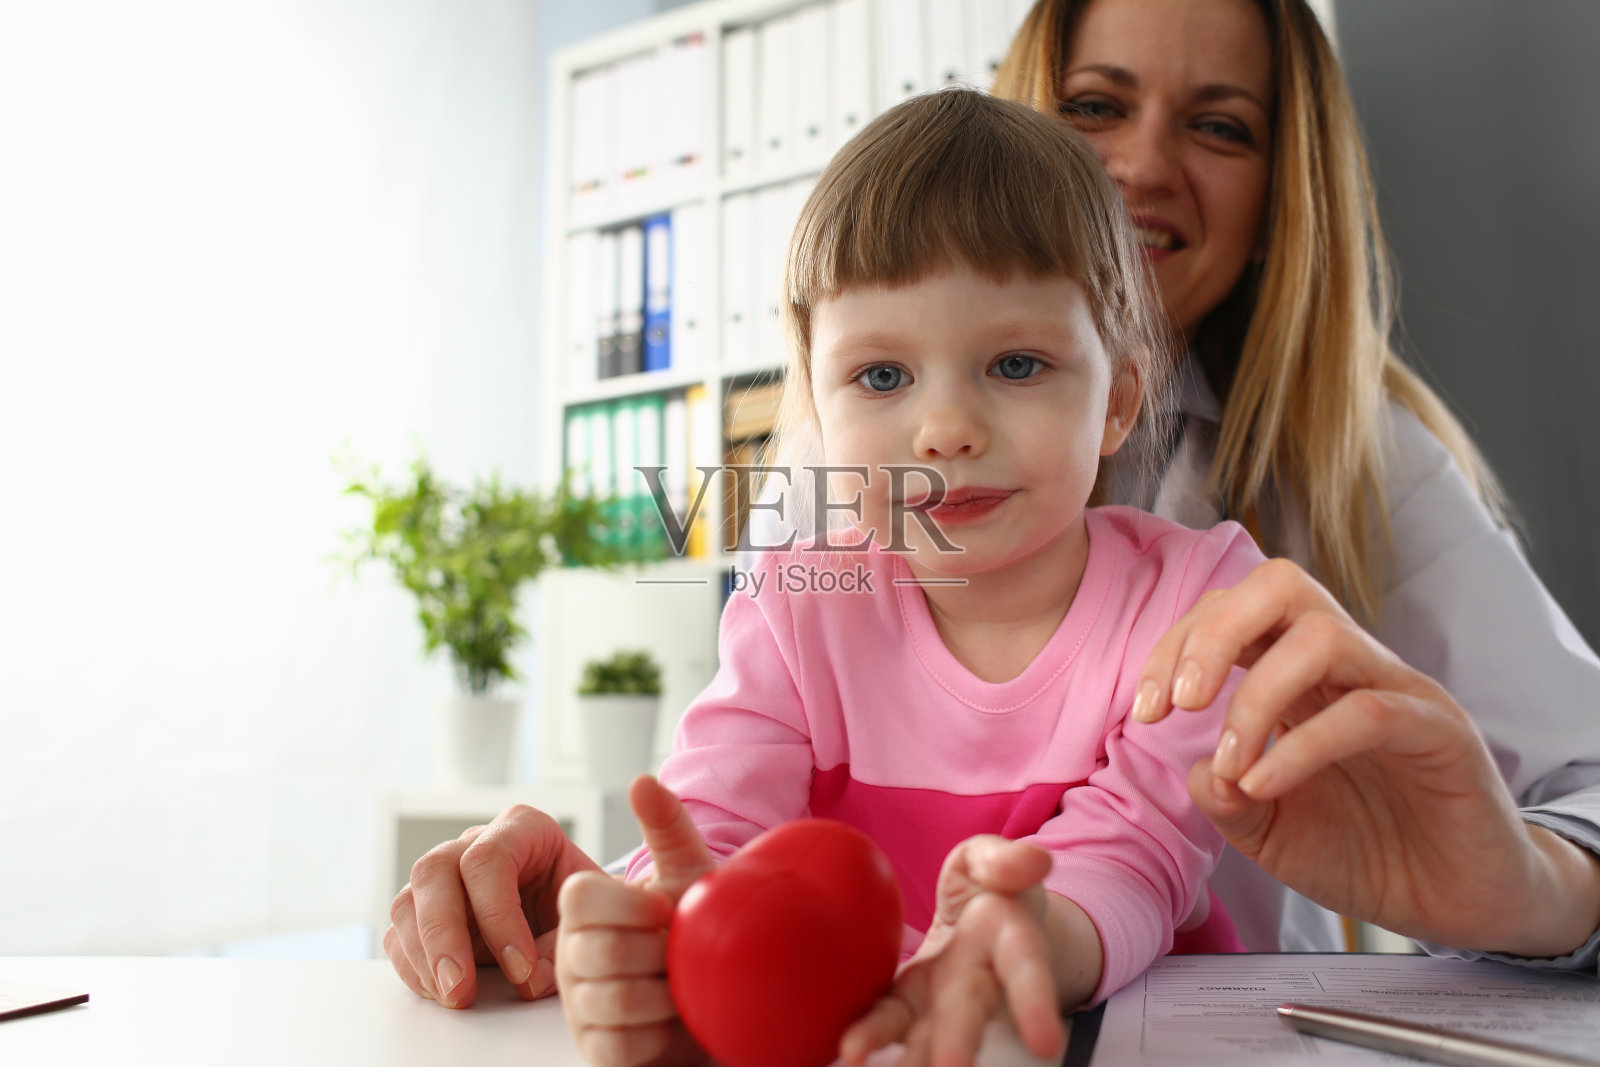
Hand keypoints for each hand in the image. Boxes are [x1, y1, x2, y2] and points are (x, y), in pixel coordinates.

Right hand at [385, 803, 602, 1007]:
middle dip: (444, 936)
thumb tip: (529, 981)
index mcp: (523, 828)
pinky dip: (414, 968)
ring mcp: (444, 875)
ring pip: (407, 903)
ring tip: (454, 996)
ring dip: (423, 956)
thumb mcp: (589, 915)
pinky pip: (399, 935)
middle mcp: (474, 843)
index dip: (498, 915)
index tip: (520, 967)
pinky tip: (442, 992)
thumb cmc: (580, 902)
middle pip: (434, 872)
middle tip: (462, 988)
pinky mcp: (425, 911)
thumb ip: (564, 947)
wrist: (573, 907)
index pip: (489, 858)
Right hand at [556, 776, 715, 1066]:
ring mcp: (580, 1001)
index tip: (666, 911)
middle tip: (680, 952)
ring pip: (612, 999)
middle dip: (656, 953)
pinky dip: (656, 1035)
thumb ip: (667, 826)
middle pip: (596, 950)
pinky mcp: (597, 1046)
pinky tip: (670, 1020)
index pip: (578, 896)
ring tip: (682, 985)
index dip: (628, 906)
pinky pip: (617, 1046)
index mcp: (587, 905)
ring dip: (664, 994)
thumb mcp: (688, 872)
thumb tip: (642, 780)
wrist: (718, 988)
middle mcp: (573, 952)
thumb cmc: (697, 927)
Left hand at [841, 836, 1071, 1066]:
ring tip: (866, 1061)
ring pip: (927, 1033)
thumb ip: (1005, 860)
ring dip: (909, 1057)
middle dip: (958, 1044)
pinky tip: (848, 1052)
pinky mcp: (908, 1004)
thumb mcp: (993, 861)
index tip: (1045, 1043)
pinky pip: (889, 1022)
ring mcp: (942, 1000)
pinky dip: (869, 1038)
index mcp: (1011, 941)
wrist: (978, 918)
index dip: (1034, 1004)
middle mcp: (979, 982)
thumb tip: (1034, 861)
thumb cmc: (989, 886)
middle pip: (970, 1015)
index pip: (1026, 970)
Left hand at [1137, 557, 1599, 956]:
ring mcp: (1399, 689)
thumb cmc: (1366, 853)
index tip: (1147, 710)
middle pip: (1280, 586)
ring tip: (1230, 761)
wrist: (1462, 903)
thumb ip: (1223, 800)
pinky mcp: (1442, 731)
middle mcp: (1350, 666)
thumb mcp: (1270, 832)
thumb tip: (1194, 769)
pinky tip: (1266, 786)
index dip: (1178, 645)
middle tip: (1179, 705)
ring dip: (1256, 695)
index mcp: (1301, 674)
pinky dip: (1302, 746)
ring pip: (1323, 636)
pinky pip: (1368, 712)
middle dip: (1212, 633)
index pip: (1234, 611)